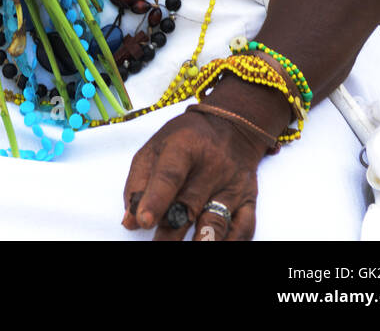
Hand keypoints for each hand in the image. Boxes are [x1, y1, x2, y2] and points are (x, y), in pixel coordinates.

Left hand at [122, 108, 266, 241]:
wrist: (231, 126)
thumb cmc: (186, 139)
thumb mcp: (156, 146)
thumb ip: (139, 181)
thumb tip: (131, 221)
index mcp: (184, 146)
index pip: (170, 174)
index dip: (156, 199)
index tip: (144, 221)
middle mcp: (212, 165)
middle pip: (189, 204)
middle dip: (170, 233)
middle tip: (156, 245)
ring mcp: (232, 185)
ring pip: (217, 221)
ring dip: (201, 242)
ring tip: (187, 252)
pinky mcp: (248, 200)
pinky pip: (243, 229)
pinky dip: (230, 242)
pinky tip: (215, 246)